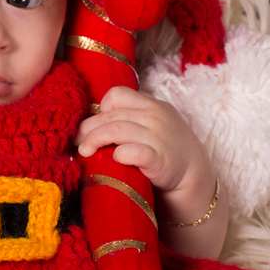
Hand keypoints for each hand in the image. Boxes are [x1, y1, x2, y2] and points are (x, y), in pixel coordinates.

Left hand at [75, 86, 215, 223]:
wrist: (193, 175)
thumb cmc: (165, 150)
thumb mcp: (152, 124)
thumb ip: (130, 118)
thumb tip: (90, 124)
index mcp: (152, 105)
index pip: (118, 94)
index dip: (101, 108)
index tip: (95, 124)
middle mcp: (155, 117)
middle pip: (111, 115)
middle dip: (88, 129)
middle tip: (77, 142)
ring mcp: (158, 137)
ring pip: (116, 130)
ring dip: (94, 140)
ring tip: (85, 151)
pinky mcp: (159, 159)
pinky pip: (132, 151)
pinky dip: (119, 154)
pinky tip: (113, 158)